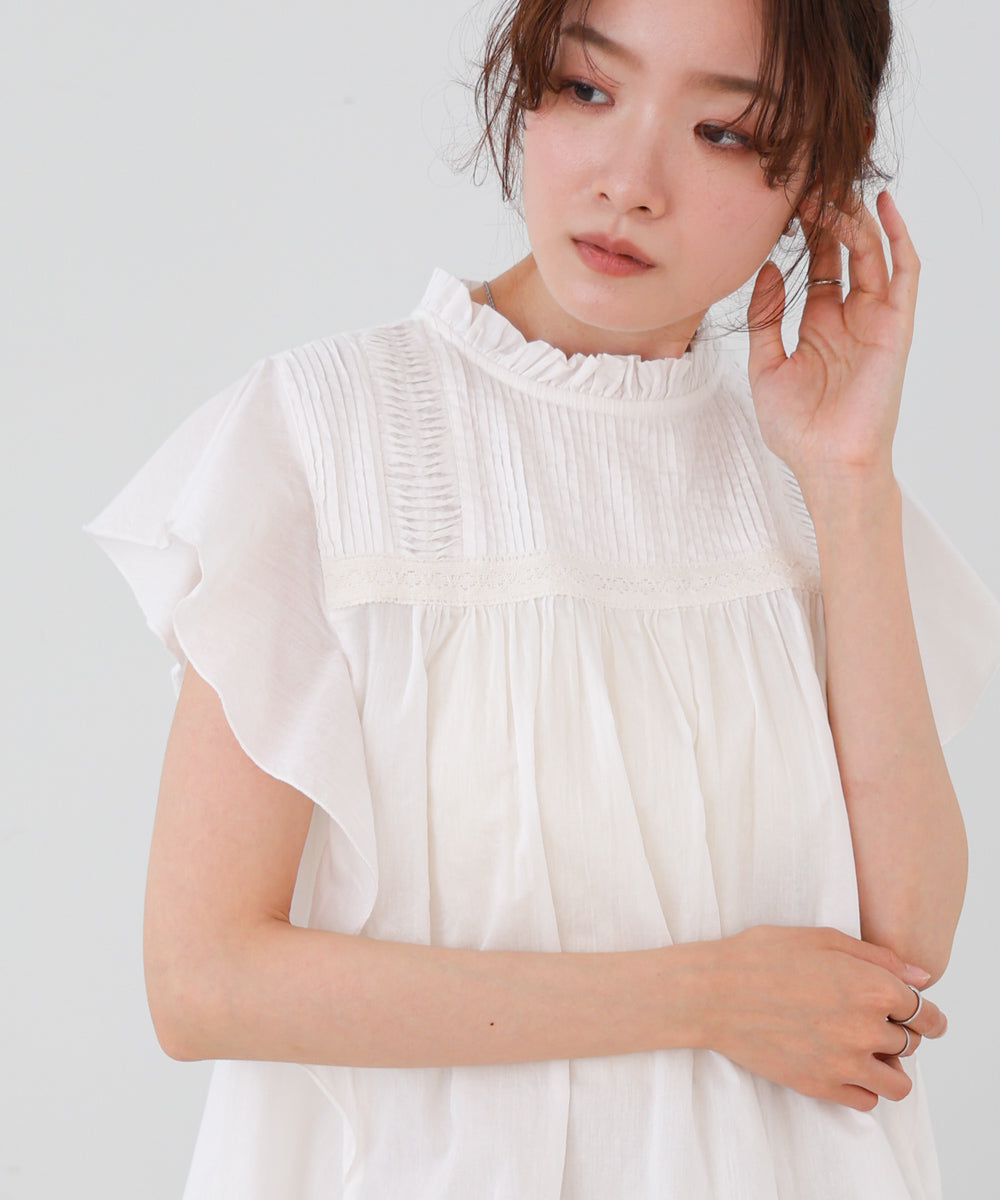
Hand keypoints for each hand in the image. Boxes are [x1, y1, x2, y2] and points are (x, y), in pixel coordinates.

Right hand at [701, 924, 946, 1110]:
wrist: (713, 992)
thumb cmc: (762, 956)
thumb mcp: (822, 939)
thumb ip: (878, 957)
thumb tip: (921, 979)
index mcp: (873, 987)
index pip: (927, 1013)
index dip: (925, 1012)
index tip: (916, 1014)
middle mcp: (866, 1029)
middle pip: (912, 1044)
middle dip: (899, 1031)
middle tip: (869, 1018)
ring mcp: (845, 1062)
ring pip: (898, 1083)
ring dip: (889, 1067)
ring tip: (863, 1049)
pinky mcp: (822, 1086)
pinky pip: (867, 1101)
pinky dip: (863, 1086)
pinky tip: (843, 1064)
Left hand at [745, 191, 919, 502]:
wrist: (826, 464)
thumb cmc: (797, 429)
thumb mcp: (764, 368)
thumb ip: (764, 319)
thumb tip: (767, 271)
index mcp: (820, 325)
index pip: (818, 266)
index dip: (805, 235)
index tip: (785, 203)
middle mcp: (850, 317)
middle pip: (844, 252)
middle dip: (828, 217)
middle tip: (806, 183)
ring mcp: (875, 319)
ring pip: (871, 253)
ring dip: (852, 219)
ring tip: (828, 189)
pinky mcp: (895, 325)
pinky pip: (903, 272)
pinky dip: (896, 236)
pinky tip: (881, 206)